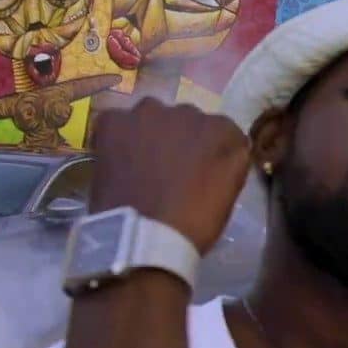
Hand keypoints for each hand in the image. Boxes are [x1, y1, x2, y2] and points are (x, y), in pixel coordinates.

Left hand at [88, 96, 250, 254]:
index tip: (206, 170)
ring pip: (153, 117)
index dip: (213, 150)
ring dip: (153, 133)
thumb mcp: (229, 189)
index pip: (222, 130)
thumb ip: (235, 156)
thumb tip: (232, 142)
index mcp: (219, 127)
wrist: (142, 237)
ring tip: (145, 163)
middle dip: (183, 138)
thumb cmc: (193, 219)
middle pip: (186, 120)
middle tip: (175, 168)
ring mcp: (146, 114)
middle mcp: (184, 110)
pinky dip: (121, 136)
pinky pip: (120, 121)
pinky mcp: (113, 122)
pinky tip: (120, 157)